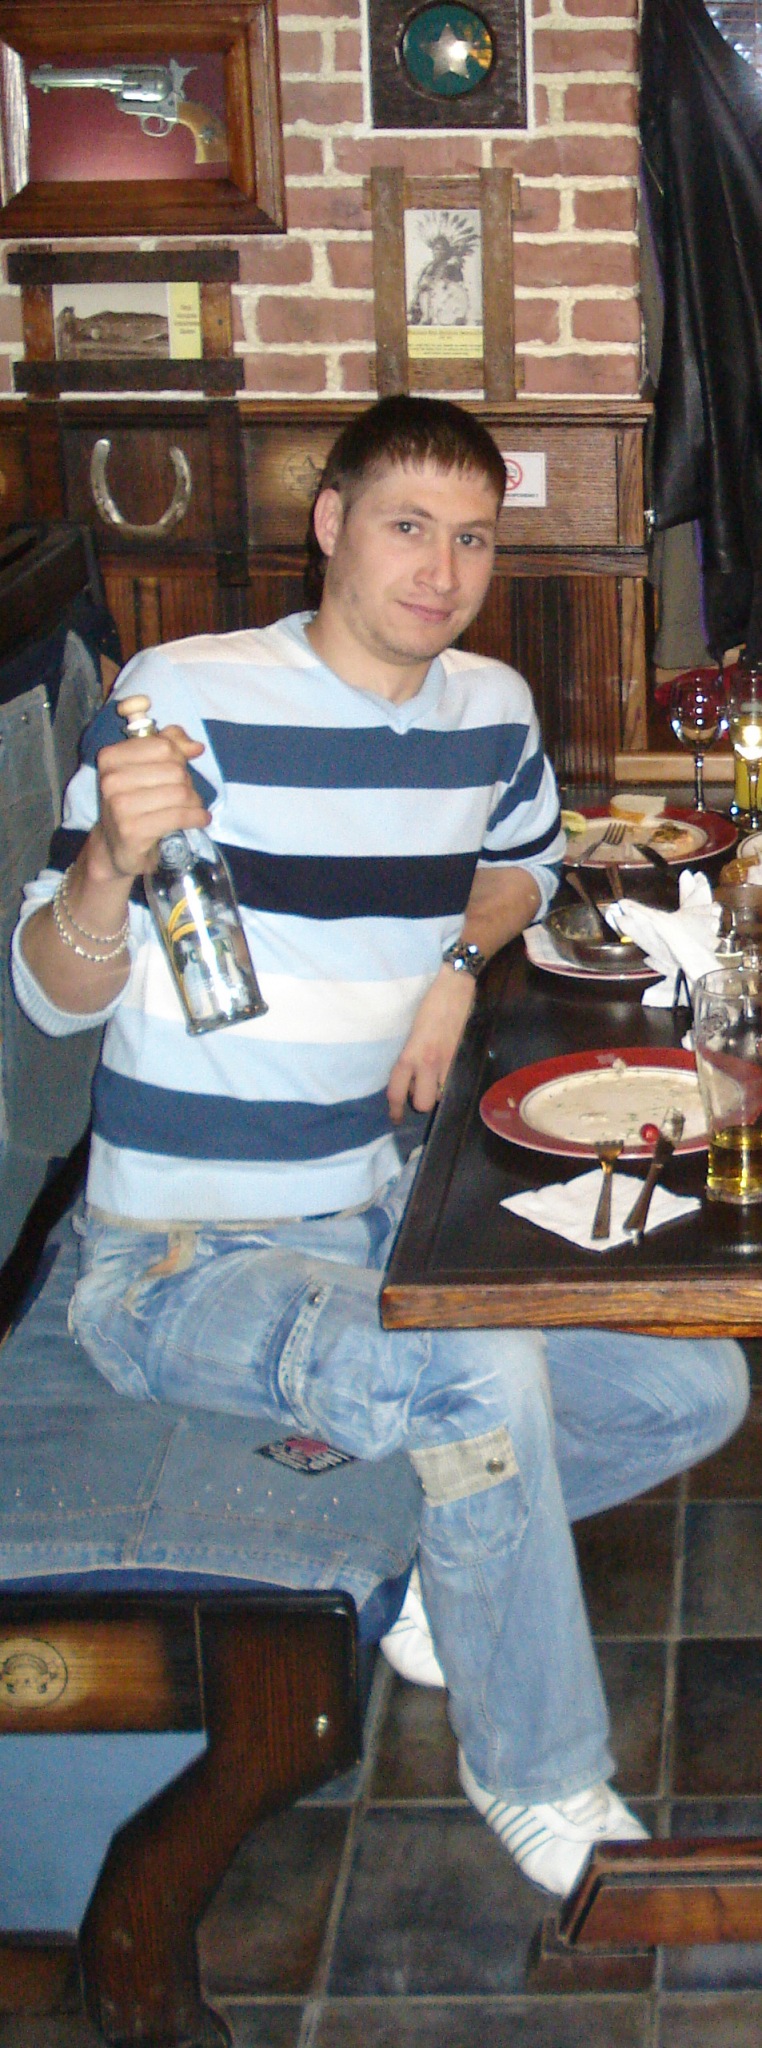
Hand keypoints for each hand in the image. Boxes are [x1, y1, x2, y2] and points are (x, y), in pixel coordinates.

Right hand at [95, 725, 211, 880]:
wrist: (114, 847)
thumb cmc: (134, 803)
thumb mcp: (145, 768)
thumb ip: (169, 745)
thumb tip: (196, 747)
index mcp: (111, 757)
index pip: (163, 745)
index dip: (180, 757)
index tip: (181, 769)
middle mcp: (111, 780)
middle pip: (174, 770)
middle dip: (188, 782)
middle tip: (186, 795)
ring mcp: (120, 806)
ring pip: (180, 793)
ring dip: (194, 802)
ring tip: (193, 808)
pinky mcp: (132, 830)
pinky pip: (178, 817)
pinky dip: (196, 818)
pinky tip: (200, 820)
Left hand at [387, 966, 475, 1122]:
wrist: (455, 987)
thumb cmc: (429, 1004)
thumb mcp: (411, 1031)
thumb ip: (410, 1055)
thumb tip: (410, 1076)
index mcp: (410, 1054)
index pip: (397, 1090)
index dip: (395, 1109)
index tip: (396, 1117)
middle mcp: (428, 1063)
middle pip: (422, 1103)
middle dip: (419, 1101)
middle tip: (418, 1089)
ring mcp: (448, 1063)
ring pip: (439, 1096)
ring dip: (435, 1091)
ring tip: (433, 1077)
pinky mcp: (462, 1058)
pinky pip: (454, 1082)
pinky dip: (449, 1082)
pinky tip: (446, 1071)